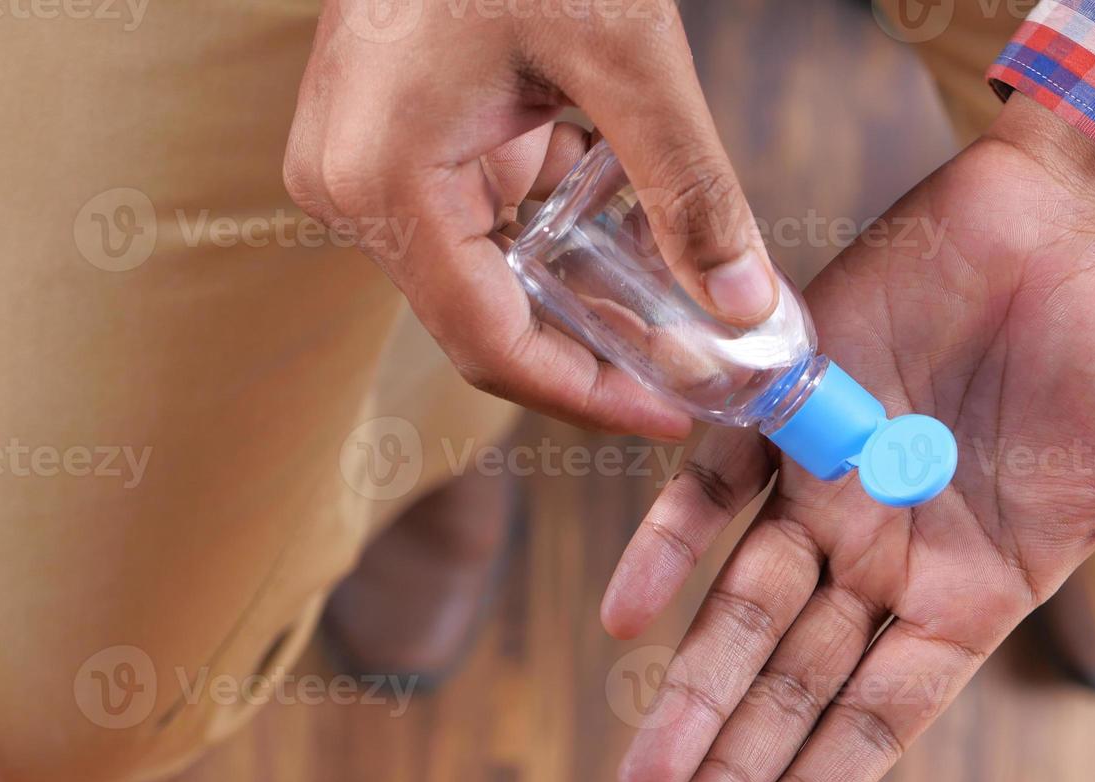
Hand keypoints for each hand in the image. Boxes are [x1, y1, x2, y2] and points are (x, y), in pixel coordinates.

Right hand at [283, 0, 777, 438]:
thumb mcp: (625, 57)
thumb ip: (689, 189)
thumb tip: (745, 305)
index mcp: (383, 176)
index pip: (490, 343)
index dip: (588, 395)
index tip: (671, 413)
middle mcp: (349, 186)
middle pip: (485, 319)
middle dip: (592, 348)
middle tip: (687, 370)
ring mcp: (359, 164)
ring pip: (483, 276)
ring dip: (574, 294)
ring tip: (671, 311)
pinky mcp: (386, 140)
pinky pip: (473, 222)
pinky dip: (547, 236)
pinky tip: (618, 233)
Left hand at [601, 95, 1094, 781]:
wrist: (1090, 212)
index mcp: (971, 591)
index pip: (876, 714)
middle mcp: (885, 551)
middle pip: (793, 683)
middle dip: (733, 765)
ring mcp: (830, 479)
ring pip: (743, 605)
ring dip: (694, 689)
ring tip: (646, 778)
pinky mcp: (789, 398)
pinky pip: (714, 483)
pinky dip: (670, 544)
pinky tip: (631, 614)